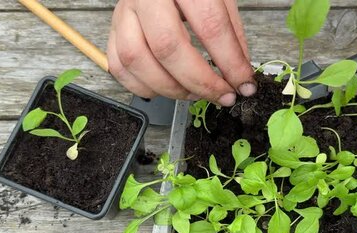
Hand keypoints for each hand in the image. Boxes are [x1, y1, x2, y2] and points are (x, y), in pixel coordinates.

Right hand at [107, 0, 255, 106]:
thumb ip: (231, 34)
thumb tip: (239, 74)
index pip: (210, 26)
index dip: (230, 63)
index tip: (243, 84)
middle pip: (168, 47)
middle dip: (200, 82)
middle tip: (221, 95)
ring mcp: (124, 12)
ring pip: (137, 60)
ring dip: (170, 88)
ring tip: (194, 93)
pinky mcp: (113, 28)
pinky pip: (119, 67)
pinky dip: (143, 87)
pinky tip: (165, 88)